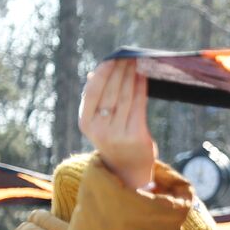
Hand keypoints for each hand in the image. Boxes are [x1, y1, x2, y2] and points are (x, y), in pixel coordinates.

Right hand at [78, 59, 156, 189]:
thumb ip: (95, 101)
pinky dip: (141, 90)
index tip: (111, 59)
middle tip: (128, 57)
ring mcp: (118, 133)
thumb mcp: (98, 123)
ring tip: (137, 64)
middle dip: (120, 72)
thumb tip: (93, 73)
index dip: (102, 74)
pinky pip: (139, 106)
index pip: (93, 92)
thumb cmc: (113, 140)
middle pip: (111, 92)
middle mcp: (100, 128)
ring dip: (132, 77)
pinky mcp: (136, 136)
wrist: (127, 172)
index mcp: (86, 122)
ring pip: (126, 97)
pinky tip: (144, 78)